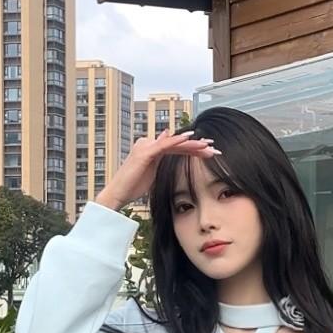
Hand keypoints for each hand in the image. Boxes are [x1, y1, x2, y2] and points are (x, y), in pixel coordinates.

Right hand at [95, 128, 216, 210]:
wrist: (118, 193)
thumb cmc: (133, 187)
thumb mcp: (152, 175)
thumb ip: (161, 166)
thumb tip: (169, 162)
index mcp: (153, 149)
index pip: (177, 147)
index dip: (194, 148)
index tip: (210, 152)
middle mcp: (150, 143)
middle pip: (178, 143)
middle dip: (197, 145)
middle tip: (215, 148)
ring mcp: (147, 146)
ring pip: (174, 142)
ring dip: (192, 143)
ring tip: (207, 145)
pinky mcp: (145, 152)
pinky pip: (164, 145)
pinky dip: (177, 141)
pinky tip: (189, 139)